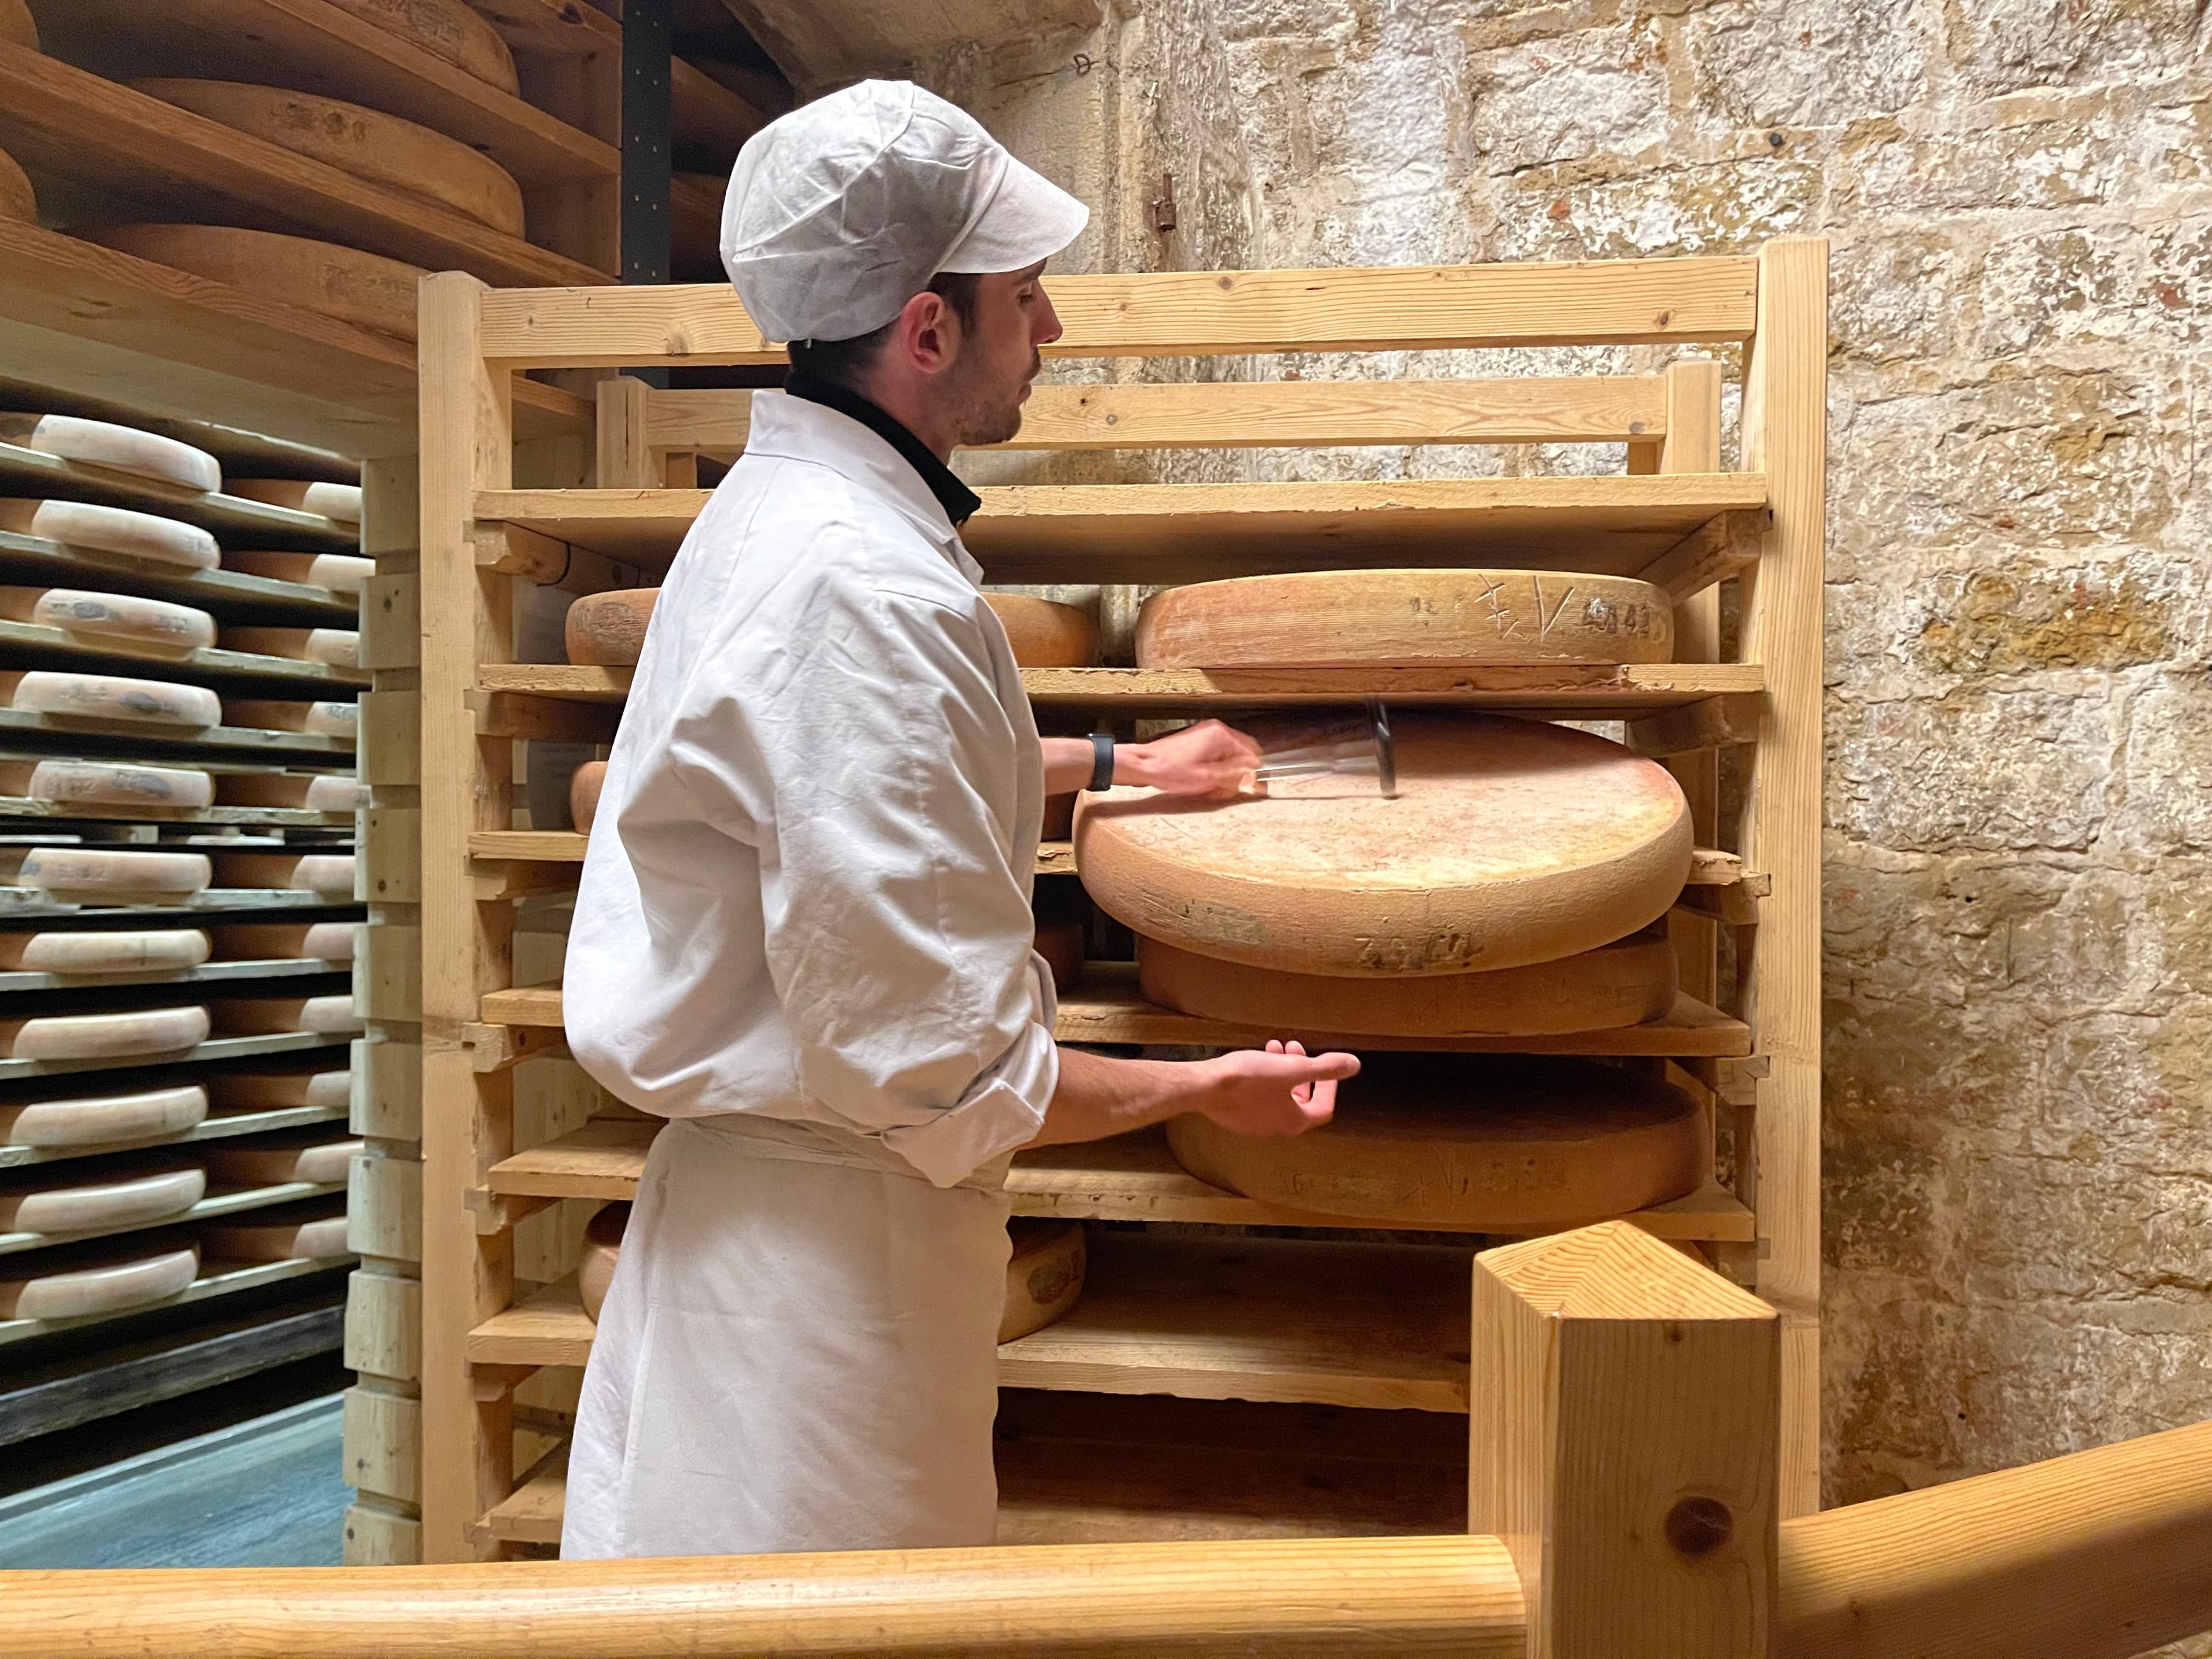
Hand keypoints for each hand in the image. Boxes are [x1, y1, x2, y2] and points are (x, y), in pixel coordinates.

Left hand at [1120, 718, 1262, 797]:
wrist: (1143, 764)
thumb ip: (1234, 776)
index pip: (1251, 755)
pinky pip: (1217, 754)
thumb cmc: (1169, 770)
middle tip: (1225, 789)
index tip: (1252, 788)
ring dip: (1225, 773)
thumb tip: (1254, 776)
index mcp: (1221, 736)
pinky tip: (1204, 780)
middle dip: (1237, 774)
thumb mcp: (1207, 779)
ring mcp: (1206, 733)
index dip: (1252, 775)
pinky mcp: (1198, 739)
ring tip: (1211, 786)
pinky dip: (1215, 768)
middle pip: (1242, 754)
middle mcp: (1216, 730)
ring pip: (1229, 755)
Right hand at [1194, 1039, 1355, 1136]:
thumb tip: (1354, 1065)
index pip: (1323, 1108)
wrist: (1204, 1087)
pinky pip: (1258, 1096)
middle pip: (1300, 1100)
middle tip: (1295, 1048)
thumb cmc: (1248, 1080)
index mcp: (1293, 1121)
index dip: (1329, 1085)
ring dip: (1282, 1070)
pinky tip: (1254, 1060)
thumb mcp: (1293, 1068)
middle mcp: (1275, 1127)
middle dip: (1302, 1071)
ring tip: (1274, 1047)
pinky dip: (1264, 1078)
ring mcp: (1254, 1124)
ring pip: (1278, 1095)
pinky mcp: (1236, 1116)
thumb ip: (1325, 1068)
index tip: (1325, 1065)